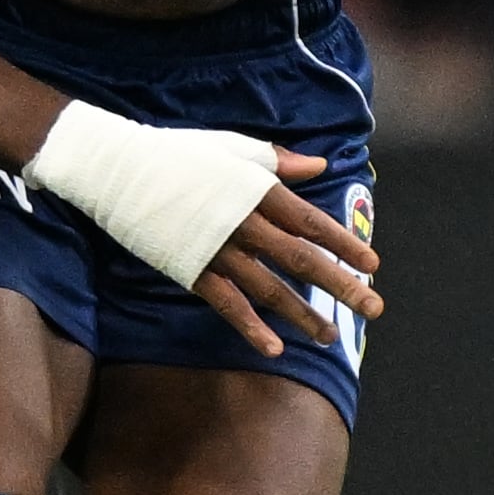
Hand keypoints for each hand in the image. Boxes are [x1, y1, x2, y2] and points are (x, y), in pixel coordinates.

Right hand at [195, 152, 381, 357]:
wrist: (121, 170)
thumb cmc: (181, 154)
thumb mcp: (234, 147)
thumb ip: (279, 161)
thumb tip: (320, 166)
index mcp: (259, 190)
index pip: (312, 221)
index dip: (344, 244)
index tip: (372, 264)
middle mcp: (245, 222)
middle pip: (302, 259)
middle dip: (341, 285)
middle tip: (373, 308)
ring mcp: (218, 250)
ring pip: (270, 288)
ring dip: (303, 314)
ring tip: (330, 336)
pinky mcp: (191, 270)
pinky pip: (227, 304)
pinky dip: (250, 327)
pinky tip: (274, 348)